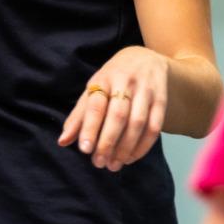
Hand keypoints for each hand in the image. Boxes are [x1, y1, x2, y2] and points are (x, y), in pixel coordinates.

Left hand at [58, 45, 168, 171]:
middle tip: (99, 163)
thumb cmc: (112, 79)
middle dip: (108, 142)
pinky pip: (155, 127)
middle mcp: (124, 82)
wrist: (145, 58)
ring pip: (137, 122)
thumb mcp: (93, 89)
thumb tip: (62, 141)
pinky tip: (131, 158)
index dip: (89, 128)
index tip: (84, 150)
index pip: (95, 105)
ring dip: (125, 147)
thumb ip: (78, 116)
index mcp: (103, 79)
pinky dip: (143, 146)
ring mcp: (145, 90)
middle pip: (118, 116)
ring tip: (114, 164)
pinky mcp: (160, 100)